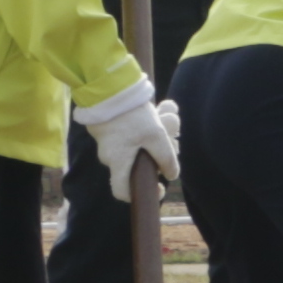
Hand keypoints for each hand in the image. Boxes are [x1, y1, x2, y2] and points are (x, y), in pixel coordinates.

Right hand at [75, 78, 180, 200]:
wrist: (108, 87)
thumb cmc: (130, 115)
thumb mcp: (154, 135)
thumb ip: (165, 157)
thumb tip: (172, 175)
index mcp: (117, 162)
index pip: (122, 192)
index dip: (140, 195)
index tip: (159, 186)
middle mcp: (109, 156)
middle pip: (137, 166)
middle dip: (159, 155)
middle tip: (174, 140)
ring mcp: (109, 142)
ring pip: (138, 147)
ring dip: (157, 136)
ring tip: (168, 116)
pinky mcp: (111, 128)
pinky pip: (133, 134)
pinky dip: (148, 126)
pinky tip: (159, 110)